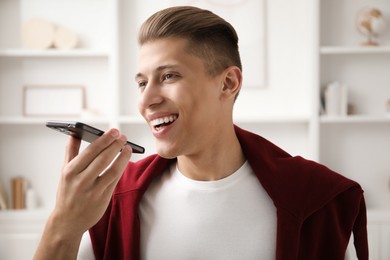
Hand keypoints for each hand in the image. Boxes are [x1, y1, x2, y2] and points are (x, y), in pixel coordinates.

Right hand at [34, 128, 131, 258]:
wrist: (68, 221)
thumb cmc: (67, 193)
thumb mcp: (64, 172)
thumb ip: (70, 152)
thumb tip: (73, 132)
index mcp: (70, 172)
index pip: (90, 151)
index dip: (104, 139)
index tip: (114, 131)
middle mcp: (81, 181)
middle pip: (103, 159)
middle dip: (115, 145)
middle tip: (123, 136)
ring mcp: (93, 191)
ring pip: (113, 170)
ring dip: (123, 157)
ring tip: (128, 147)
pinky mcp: (103, 199)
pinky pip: (115, 180)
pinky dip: (122, 168)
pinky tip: (125, 160)